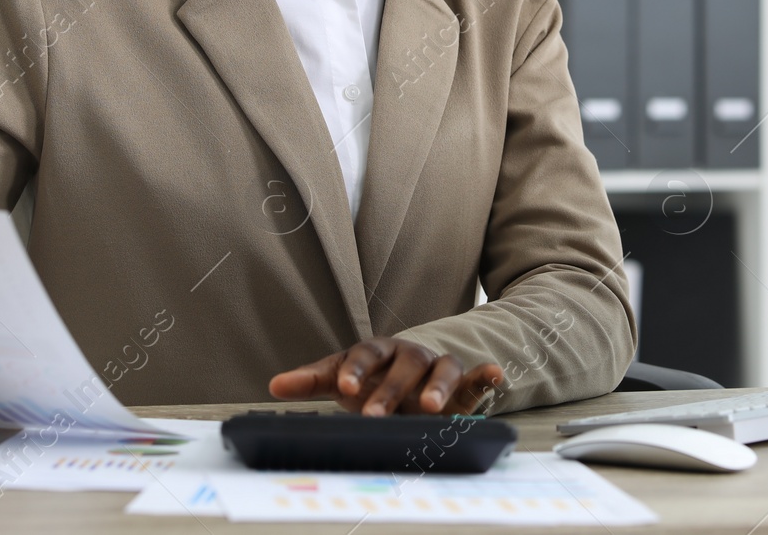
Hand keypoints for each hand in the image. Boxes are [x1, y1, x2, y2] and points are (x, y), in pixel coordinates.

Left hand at [269, 337, 503, 416]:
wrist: (408, 381)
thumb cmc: (370, 380)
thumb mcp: (342, 379)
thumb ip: (311, 381)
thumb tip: (273, 385)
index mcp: (377, 350)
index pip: (365, 355)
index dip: (355, 370)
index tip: (345, 389)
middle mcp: (409, 355)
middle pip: (403, 366)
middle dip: (389, 391)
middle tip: (374, 415)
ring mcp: (437, 367)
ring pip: (441, 368)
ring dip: (437, 386)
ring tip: (430, 408)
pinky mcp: (462, 384)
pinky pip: (477, 375)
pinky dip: (486, 374)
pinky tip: (495, 375)